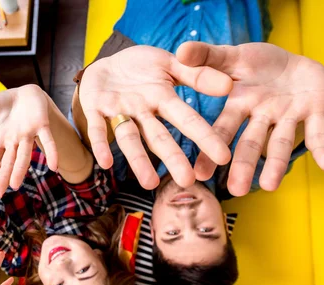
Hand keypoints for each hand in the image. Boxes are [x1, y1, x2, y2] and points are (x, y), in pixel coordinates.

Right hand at [0, 84, 58, 197]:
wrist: (24, 94)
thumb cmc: (2, 105)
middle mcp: (13, 141)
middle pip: (8, 162)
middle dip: (3, 177)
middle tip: (0, 194)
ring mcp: (27, 135)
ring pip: (24, 155)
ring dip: (21, 169)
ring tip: (16, 185)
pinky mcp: (41, 126)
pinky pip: (47, 141)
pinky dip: (51, 152)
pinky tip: (54, 166)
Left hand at [79, 45, 232, 188]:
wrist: (107, 63)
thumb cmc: (142, 67)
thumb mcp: (171, 64)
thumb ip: (196, 74)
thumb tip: (229, 84)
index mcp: (163, 100)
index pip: (186, 119)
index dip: (204, 137)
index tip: (223, 157)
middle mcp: (143, 112)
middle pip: (159, 137)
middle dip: (172, 158)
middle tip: (187, 182)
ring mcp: (119, 113)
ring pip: (129, 139)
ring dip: (138, 161)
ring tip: (148, 183)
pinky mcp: (95, 110)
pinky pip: (97, 130)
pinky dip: (100, 145)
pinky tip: (105, 163)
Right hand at [177, 42, 323, 195]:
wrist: (297, 62)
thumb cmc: (259, 63)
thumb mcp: (232, 56)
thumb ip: (207, 56)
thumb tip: (180, 50)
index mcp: (239, 105)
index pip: (222, 130)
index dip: (210, 151)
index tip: (199, 175)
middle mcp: (261, 116)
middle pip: (251, 143)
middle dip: (244, 167)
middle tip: (237, 191)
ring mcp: (288, 117)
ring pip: (280, 143)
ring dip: (276, 165)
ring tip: (270, 186)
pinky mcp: (315, 112)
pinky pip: (319, 132)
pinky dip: (322, 148)